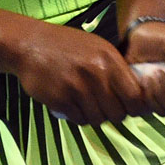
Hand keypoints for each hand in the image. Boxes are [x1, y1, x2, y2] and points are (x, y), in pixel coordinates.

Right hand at [12, 19, 149, 124]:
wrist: (30, 44)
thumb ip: (115, 67)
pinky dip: (79, 116)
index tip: (130, 106)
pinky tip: (74, 105)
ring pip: (99, 119)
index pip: (135, 95)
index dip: (135, 106)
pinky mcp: (60, 100)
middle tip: (107, 107)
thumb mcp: (97, 47)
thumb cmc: (66, 45)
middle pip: (118, 113)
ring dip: (96, 116)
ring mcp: (77, 88)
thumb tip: (135, 94)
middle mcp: (96, 73)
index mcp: (109, 58)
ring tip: (89, 104)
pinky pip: (80, 120)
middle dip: (115, 114)